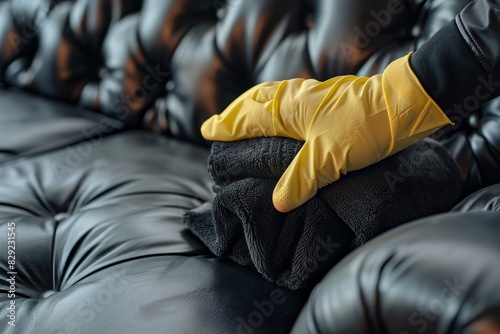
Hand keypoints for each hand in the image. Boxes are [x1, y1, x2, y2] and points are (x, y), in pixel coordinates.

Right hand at [201, 54, 452, 211]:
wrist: (404, 105)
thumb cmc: (366, 127)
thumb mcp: (330, 158)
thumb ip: (300, 179)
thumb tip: (277, 203)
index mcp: (289, 110)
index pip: (248, 118)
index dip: (226, 126)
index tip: (207, 132)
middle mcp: (297, 98)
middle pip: (255, 101)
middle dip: (235, 112)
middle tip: (219, 123)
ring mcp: (313, 96)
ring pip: (272, 97)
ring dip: (253, 106)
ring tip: (243, 116)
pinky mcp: (328, 100)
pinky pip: (289, 100)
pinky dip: (275, 106)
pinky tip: (284, 116)